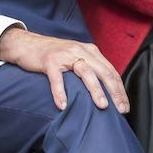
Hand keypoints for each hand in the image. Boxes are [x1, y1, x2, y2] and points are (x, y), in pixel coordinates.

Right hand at [0, 27, 128, 113]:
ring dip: (95, 90)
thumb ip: (90, 68)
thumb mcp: (76, 57)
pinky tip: (63, 105)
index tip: (125, 106)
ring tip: (102, 106)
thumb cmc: (53, 55)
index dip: (119, 89)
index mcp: (90, 51)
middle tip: (120, 109)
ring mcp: (64, 55)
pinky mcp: (49, 61)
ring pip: (85, 72)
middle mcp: (80, 50)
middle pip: (103, 71)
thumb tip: (106, 91)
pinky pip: (57, 78)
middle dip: (114, 91)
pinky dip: (60, 92)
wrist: (27, 44)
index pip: (111, 71)